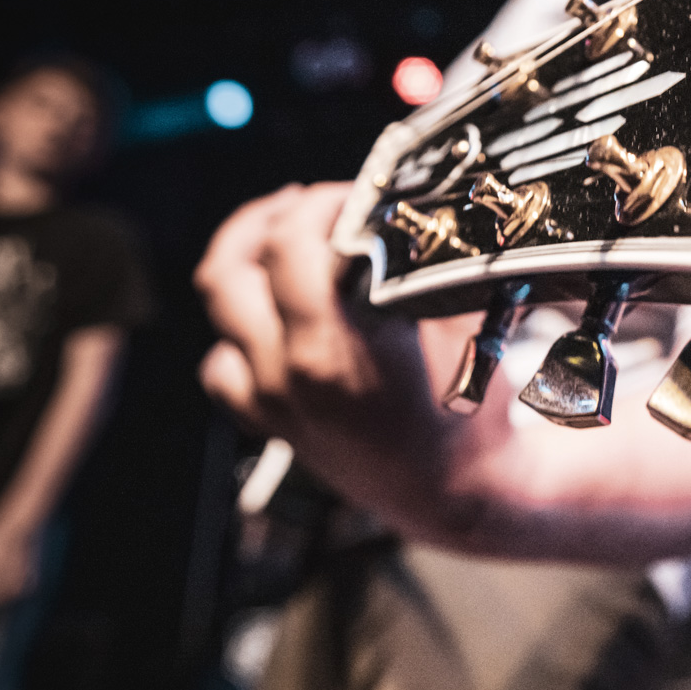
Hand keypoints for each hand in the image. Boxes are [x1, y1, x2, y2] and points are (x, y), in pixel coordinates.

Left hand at [193, 183, 453, 524]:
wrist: (458, 493)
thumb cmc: (471, 413)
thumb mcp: (456, 327)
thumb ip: (415, 272)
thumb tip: (401, 211)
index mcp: (332, 349)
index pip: (291, 241)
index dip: (322, 202)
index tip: (358, 196)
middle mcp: (287, 374)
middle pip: (234, 264)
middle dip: (274, 218)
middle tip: (315, 205)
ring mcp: (269, 400)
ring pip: (219, 303)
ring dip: (247, 259)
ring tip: (286, 238)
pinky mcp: (266, 420)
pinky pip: (222, 362)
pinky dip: (239, 330)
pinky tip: (276, 316)